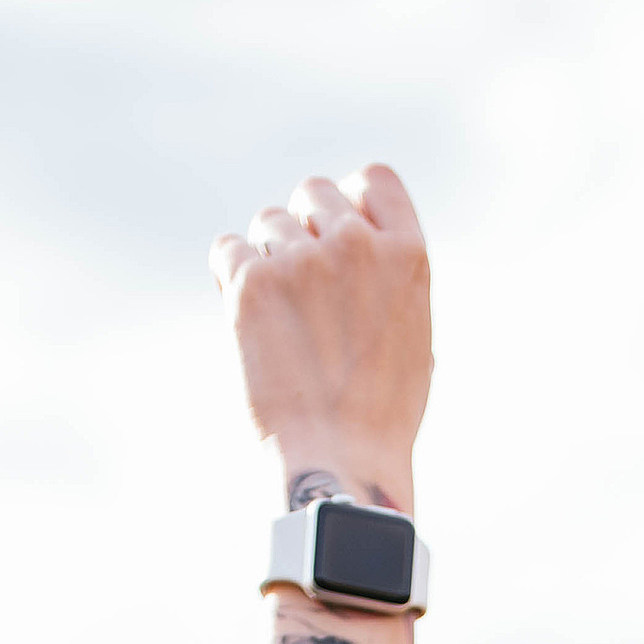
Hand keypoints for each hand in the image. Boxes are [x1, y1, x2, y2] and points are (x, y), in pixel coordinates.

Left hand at [209, 167, 430, 509]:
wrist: (340, 463)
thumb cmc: (380, 418)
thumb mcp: (415, 338)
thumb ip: (389, 282)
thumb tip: (361, 249)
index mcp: (408, 256)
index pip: (373, 180)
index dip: (350, 199)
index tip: (336, 230)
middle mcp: (357, 245)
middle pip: (313, 194)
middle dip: (302, 229)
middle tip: (300, 286)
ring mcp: (303, 260)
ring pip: (268, 224)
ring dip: (267, 261)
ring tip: (281, 324)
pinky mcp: (253, 283)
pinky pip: (227, 249)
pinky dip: (231, 276)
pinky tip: (247, 317)